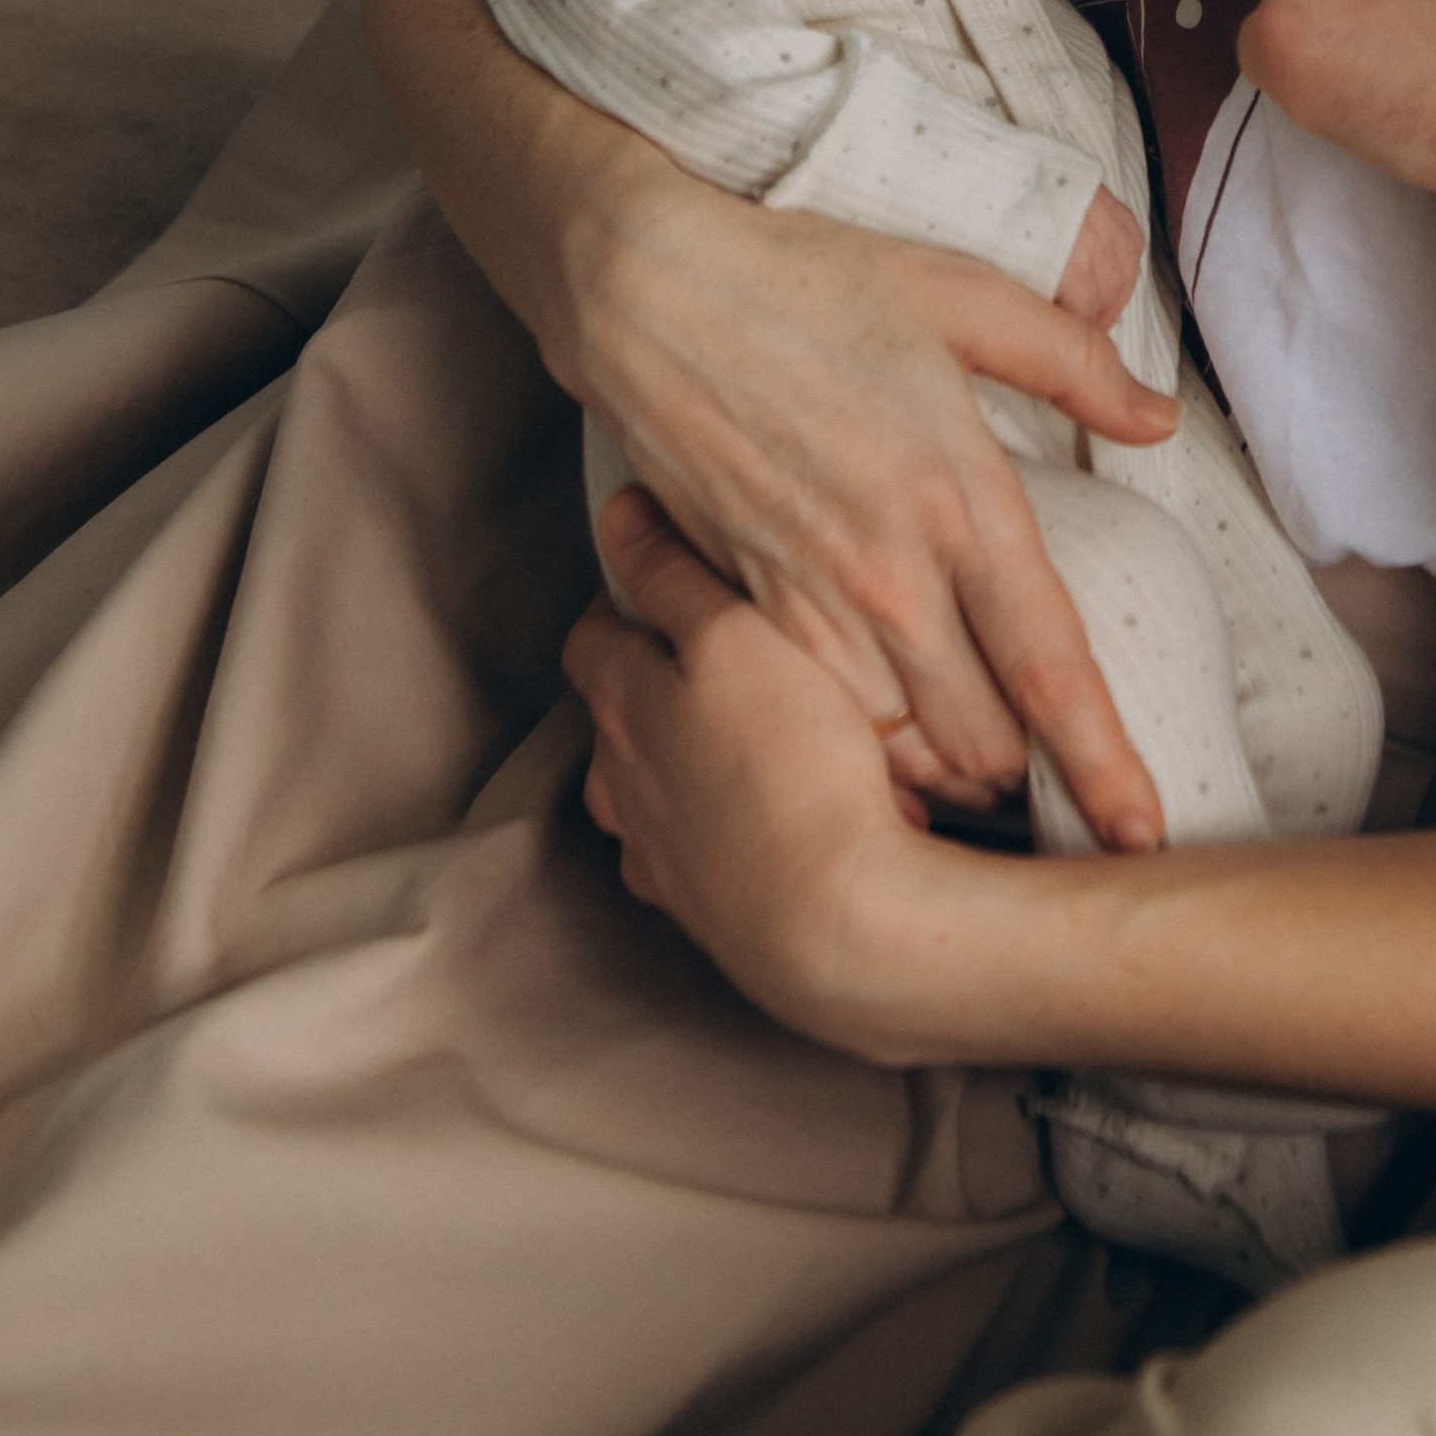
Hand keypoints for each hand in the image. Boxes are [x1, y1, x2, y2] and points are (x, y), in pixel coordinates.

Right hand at [566, 165, 1168, 850]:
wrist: (651, 297)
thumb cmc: (810, 284)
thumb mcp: (963, 295)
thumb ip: (1073, 364)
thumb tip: (1158, 419)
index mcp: (960, 498)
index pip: (1050, 668)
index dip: (1102, 763)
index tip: (1140, 833)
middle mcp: (890, 572)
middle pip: (980, 741)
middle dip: (1024, 777)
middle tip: (1051, 777)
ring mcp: (810, 601)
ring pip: (899, 751)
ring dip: (942, 772)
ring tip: (975, 772)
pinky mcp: (745, 610)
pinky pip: (819, 723)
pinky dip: (861, 749)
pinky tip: (884, 741)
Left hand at [568, 489, 994, 1061]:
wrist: (841, 922)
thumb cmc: (794, 766)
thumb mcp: (737, 636)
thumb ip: (675, 575)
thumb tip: (621, 513)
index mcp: (622, 707)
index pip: (594, 636)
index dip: (629, 601)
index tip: (672, 581)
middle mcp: (624, 787)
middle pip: (617, 718)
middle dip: (659, 684)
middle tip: (729, 659)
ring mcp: (663, 858)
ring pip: (653, 794)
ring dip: (688, 765)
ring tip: (757, 743)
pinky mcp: (711, 913)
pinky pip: (699, 858)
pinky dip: (723, 832)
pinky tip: (777, 819)